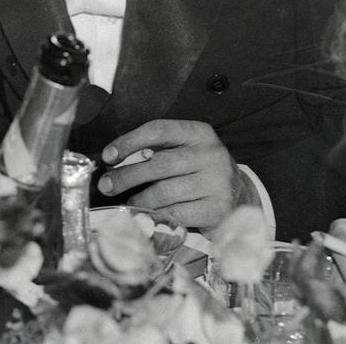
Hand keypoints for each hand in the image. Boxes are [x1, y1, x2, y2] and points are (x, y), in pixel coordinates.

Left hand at [98, 119, 245, 229]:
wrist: (239, 198)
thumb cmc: (199, 172)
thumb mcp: (184, 151)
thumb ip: (156, 150)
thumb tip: (113, 161)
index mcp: (199, 133)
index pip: (158, 130)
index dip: (128, 142)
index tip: (108, 156)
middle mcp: (211, 154)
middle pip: (158, 163)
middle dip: (126, 176)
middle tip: (106, 185)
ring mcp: (217, 182)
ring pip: (164, 192)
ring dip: (139, 200)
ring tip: (128, 203)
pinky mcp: (217, 209)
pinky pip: (176, 213)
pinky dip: (156, 216)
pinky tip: (147, 216)